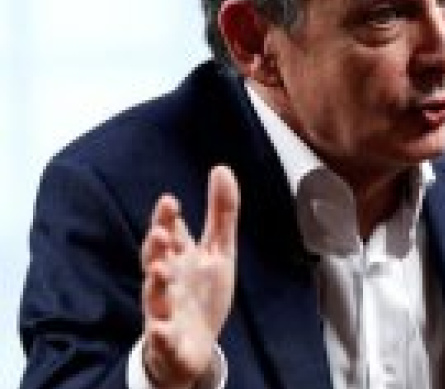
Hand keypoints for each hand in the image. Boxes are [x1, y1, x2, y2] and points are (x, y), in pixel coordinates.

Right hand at [141, 165, 239, 387]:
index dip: (166, 218)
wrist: (193, 344)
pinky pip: (161, 338)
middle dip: (155, 247)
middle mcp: (168, 279)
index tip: (169, 201)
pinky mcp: (168, 339)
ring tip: (161, 270)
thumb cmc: (201, 291)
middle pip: (156, 260)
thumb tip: (222, 169)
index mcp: (179, 257)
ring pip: (154, 295)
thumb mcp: (218, 249)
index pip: (170, 233)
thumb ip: (221, 212)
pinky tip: (160, 329)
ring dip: (156, 283)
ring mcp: (164, 309)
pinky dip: (160, 334)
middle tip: (160, 233)